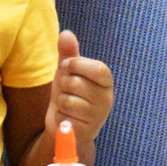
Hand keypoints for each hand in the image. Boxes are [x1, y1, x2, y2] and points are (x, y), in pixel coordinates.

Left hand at [47, 30, 112, 145]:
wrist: (66, 122)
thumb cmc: (69, 91)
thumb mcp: (67, 70)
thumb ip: (68, 52)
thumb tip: (66, 33)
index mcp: (106, 81)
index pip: (98, 68)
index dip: (77, 64)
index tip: (66, 65)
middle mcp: (107, 99)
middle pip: (76, 83)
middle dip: (63, 84)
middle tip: (66, 89)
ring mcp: (98, 118)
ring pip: (67, 101)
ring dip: (60, 101)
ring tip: (66, 103)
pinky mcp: (86, 132)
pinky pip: (63, 118)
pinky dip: (59, 116)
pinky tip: (66, 118)